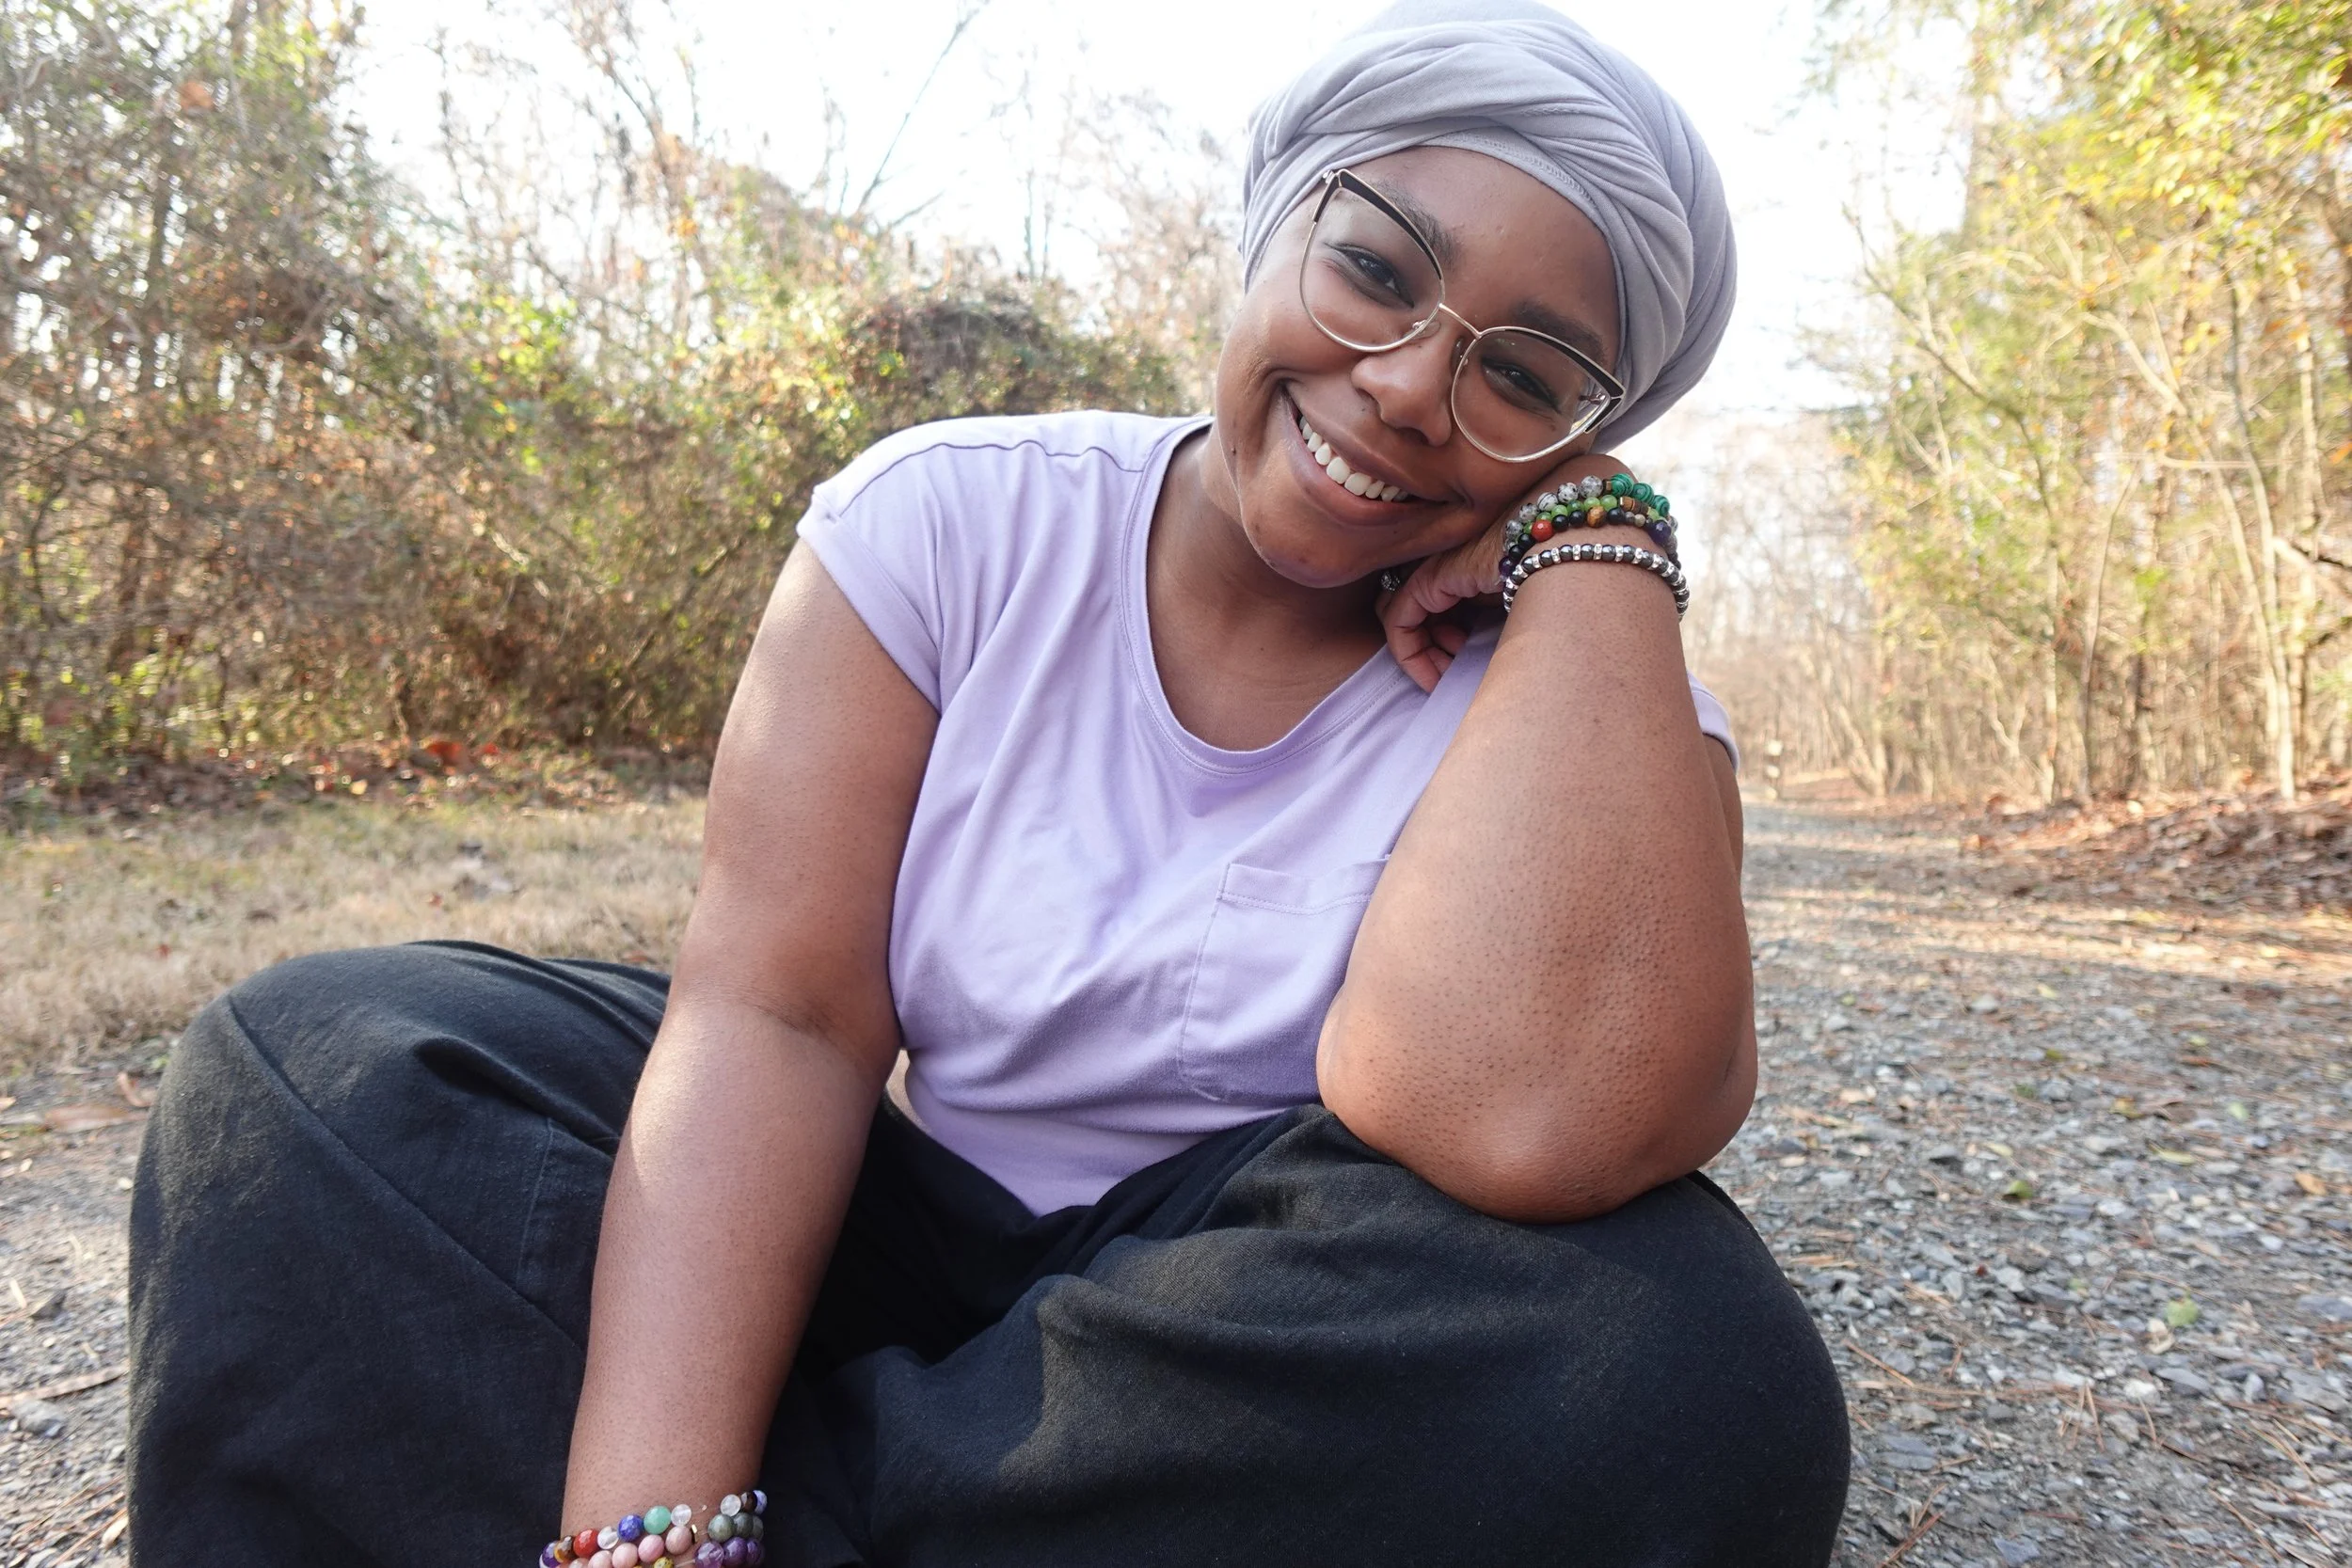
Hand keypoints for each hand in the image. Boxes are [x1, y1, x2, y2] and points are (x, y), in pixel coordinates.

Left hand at [1378, 452, 1635, 692]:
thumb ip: (1519, 605)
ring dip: (1423, 654)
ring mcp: (1443, 562)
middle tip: (1451, 672)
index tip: (1461, 663)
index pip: (1443, 596)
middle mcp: (1458, 556)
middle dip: (1433, 645)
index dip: (1446, 634)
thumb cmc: (1581, 566)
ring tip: (1447, 675)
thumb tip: (1514, 647)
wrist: (1582, 539)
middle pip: (1422, 606)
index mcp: (1485, 554)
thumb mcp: (1546, 590)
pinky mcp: (1433, 576)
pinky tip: (1432, 680)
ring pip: (1406, 615)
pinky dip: (1409, 654)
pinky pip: (1400, 620)